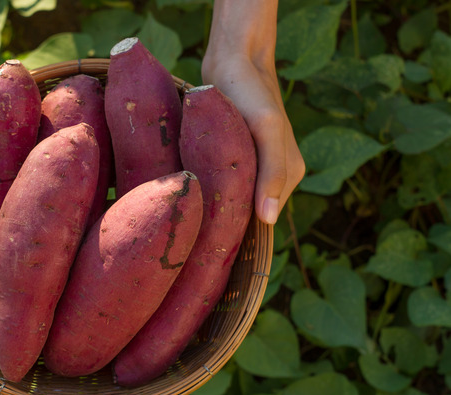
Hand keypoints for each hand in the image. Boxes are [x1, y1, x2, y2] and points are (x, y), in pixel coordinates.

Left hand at [202, 0, 304, 224]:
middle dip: (222, 223)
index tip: (207, 250)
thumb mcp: (265, 129)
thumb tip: (268, 219)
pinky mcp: (234, 158)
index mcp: (289, 176)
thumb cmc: (250, 94)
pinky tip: (188, 197)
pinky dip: (207, 191)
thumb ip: (272, 172)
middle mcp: (273, 176)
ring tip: (186, 217)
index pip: (263, 222)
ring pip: (232, 202)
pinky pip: (222, 185)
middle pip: (247, 215)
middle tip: (189, 235)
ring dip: (212, 207)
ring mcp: (254, 167)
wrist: (232, 61)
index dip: (238, 235)